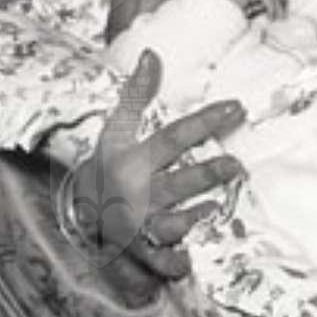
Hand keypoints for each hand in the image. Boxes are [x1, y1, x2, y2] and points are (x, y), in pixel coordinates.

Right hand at [69, 51, 244, 305]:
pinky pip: (162, 261)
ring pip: (171, 224)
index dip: (204, 122)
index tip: (236, 107)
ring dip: (195, 217)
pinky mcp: (142, 252)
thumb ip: (136, 95)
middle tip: (237, 165)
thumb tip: (151, 54)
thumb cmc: (107, 165)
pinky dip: (175, 262)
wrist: (79, 212)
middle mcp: (137, 192)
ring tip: (216, 205)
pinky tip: (189, 258)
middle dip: (208, 174)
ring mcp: (139, 225)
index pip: (172, 137)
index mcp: (132, 160)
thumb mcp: (116, 130)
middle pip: (177, 183)